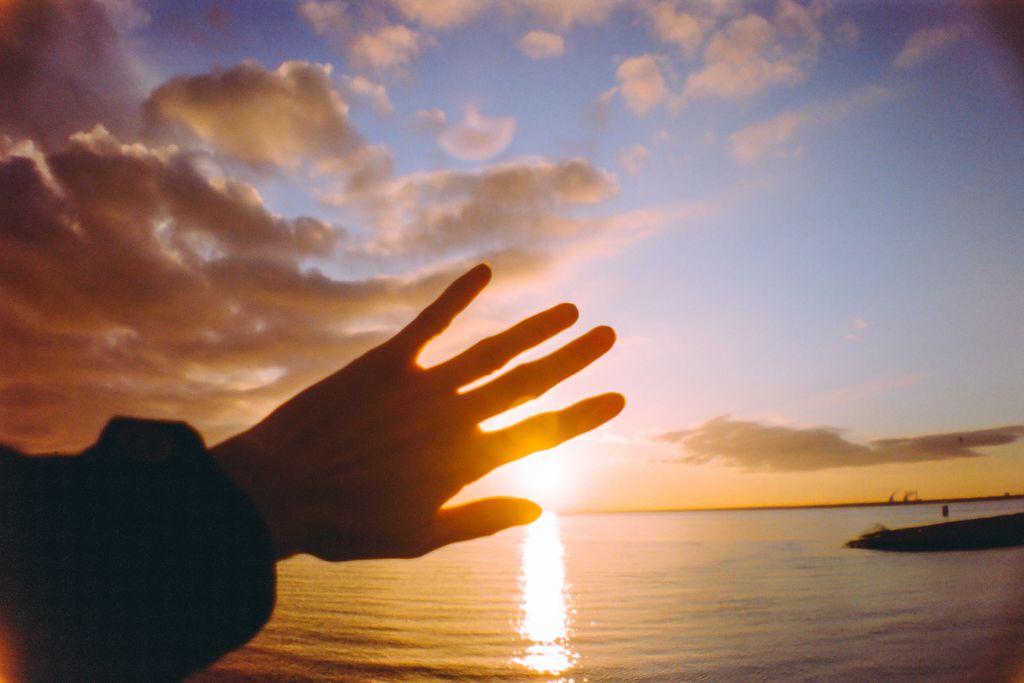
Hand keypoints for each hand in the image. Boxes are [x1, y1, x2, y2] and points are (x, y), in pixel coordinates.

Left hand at [212, 264, 623, 560]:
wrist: (276, 492)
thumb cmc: (345, 523)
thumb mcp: (419, 537)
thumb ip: (482, 521)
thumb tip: (543, 510)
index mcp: (466, 462)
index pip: (541, 433)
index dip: (584, 415)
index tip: (618, 396)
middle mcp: (455, 417)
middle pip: (528, 383)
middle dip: (573, 359)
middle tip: (610, 334)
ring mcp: (423, 385)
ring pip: (492, 350)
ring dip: (534, 329)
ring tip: (570, 310)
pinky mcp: (386, 362)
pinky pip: (430, 322)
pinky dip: (457, 296)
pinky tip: (483, 271)